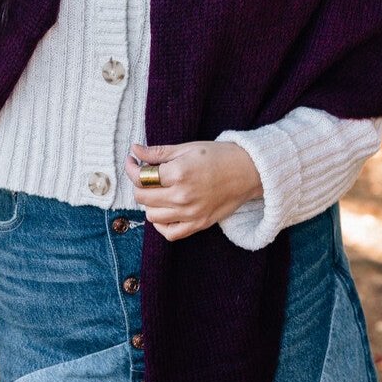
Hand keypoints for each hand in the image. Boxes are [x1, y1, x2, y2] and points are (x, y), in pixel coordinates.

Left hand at [123, 140, 262, 241]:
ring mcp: (191, 213)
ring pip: (152, 216)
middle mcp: (183, 196)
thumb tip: (135, 150)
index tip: (132, 162)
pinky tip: (164, 211)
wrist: (249, 171)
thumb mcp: (187, 148)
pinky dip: (161, 224)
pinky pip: (170, 233)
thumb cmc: (219, 156)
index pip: (141, 177)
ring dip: (149, 203)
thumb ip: (158, 152)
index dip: (132, 168)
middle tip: (144, 175)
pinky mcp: (199, 224)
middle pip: (142, 197)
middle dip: (138, 185)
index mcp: (179, 173)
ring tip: (157, 191)